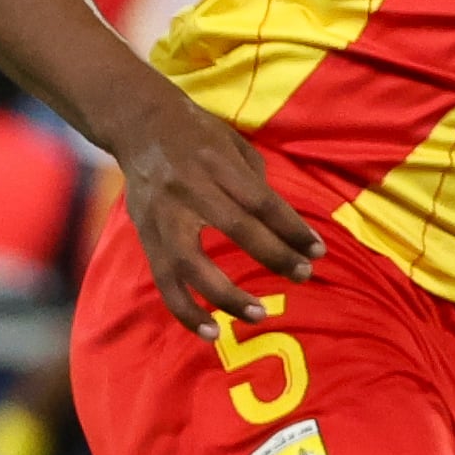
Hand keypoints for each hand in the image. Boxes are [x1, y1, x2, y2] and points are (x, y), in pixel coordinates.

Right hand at [105, 93, 324, 338]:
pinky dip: (184, 308)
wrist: (136, 123)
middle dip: (272, 255)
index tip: (318, 252)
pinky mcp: (144, 234)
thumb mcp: (232, 143)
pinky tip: (210, 331)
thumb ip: (254, 182)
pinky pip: (163, 279)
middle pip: (233, 226)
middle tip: (302, 276)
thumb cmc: (195, 132)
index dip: (291, 228)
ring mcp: (161, 214)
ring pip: (189, 261)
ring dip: (224, 293)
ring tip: (256, 315)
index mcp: (213, 161)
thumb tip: (282, 227)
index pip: (259, 200)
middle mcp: (186, 187)